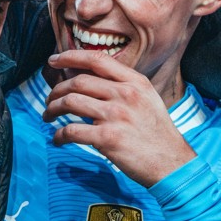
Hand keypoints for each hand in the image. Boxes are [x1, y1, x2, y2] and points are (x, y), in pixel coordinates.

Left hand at [43, 50, 195, 186]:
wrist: (172, 163)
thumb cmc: (156, 133)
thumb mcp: (147, 99)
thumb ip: (122, 86)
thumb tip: (86, 78)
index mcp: (135, 82)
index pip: (97, 60)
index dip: (71, 56)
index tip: (54, 60)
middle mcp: (125, 94)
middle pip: (78, 81)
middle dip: (57, 89)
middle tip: (50, 99)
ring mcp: (116, 116)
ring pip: (70, 102)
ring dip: (53, 109)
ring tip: (48, 115)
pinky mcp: (107, 139)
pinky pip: (71, 131)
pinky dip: (59, 135)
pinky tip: (58, 139)